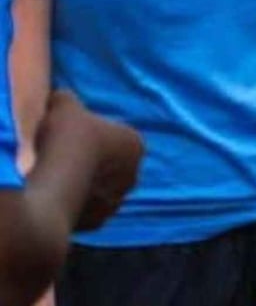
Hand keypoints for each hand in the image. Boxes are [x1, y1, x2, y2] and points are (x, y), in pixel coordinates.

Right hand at [35, 90, 142, 230]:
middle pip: (111, 166)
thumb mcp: (64, 104)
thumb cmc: (66, 138)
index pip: (118, 139)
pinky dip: (76, 204)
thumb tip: (62, 98)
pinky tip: (57, 195)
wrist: (55, 181)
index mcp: (135, 144)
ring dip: (85, 186)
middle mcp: (133, 175)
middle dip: (94, 163)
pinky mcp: (98, 223)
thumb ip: (68, 100)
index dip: (94, 137)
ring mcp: (116, 201)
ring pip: (100, 190)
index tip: (73, 137)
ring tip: (58, 178)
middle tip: (65, 158)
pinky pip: (86, 210)